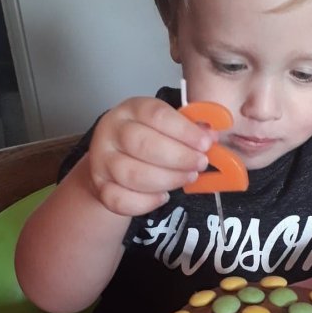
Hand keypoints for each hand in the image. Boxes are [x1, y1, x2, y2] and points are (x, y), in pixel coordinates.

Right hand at [87, 97, 214, 215]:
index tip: (205, 144)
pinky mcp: (99, 187)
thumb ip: (189, 129)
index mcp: (131, 109)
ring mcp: (101, 161)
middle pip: (143, 145)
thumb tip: (212, 136)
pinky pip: (120, 200)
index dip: (184, 131)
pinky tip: (163, 196)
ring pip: (133, 175)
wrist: (114, 158)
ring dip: (167, 180)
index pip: (156, 115)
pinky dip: (146, 202)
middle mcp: (111, 132)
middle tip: (200, 164)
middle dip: (179, 158)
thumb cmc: (148, 137)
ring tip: (188, 178)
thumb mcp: (167, 125)